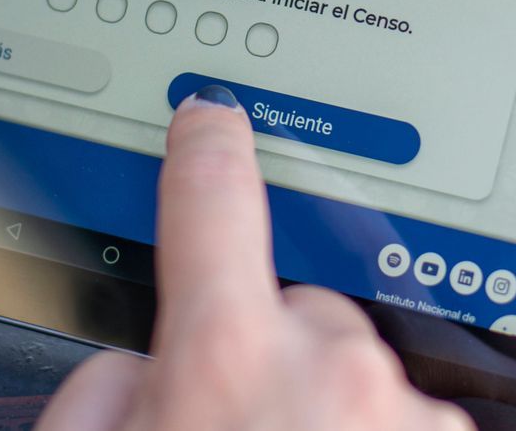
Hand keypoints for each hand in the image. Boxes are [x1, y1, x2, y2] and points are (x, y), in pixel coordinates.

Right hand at [37, 86, 475, 430]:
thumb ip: (110, 382)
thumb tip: (147, 356)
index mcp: (228, 359)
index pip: (211, 203)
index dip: (206, 148)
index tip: (212, 116)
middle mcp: (331, 371)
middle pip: (296, 307)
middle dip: (266, 351)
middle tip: (229, 426)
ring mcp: (405, 413)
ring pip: (351, 370)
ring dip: (318, 408)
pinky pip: (400, 414)